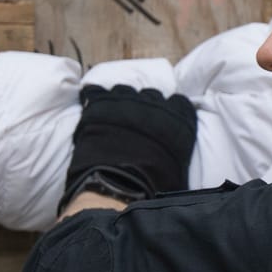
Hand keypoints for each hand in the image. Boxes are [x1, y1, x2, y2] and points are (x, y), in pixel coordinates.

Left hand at [60, 85, 197, 211]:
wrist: (119, 181)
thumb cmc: (154, 181)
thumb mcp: (178, 166)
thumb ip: (177, 149)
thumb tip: (173, 151)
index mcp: (177, 117)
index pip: (179, 102)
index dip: (172, 112)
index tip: (165, 122)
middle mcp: (154, 103)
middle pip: (151, 94)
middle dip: (146, 106)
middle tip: (138, 124)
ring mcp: (125, 101)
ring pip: (124, 90)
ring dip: (122, 101)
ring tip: (114, 116)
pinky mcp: (99, 104)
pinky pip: (94, 91)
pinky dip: (94, 97)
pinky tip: (91, 106)